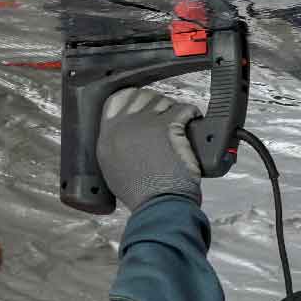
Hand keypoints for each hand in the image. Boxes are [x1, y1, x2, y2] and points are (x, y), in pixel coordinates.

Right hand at [96, 88, 202, 210]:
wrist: (158, 205)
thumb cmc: (140, 194)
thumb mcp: (112, 168)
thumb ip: (115, 144)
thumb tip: (127, 132)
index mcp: (107, 135)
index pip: (117, 99)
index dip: (134, 98)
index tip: (144, 103)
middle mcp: (124, 124)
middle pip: (142, 96)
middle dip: (156, 102)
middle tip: (166, 114)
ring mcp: (147, 122)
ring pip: (164, 101)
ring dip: (174, 109)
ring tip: (181, 121)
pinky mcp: (169, 125)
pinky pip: (184, 108)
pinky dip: (192, 112)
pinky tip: (193, 119)